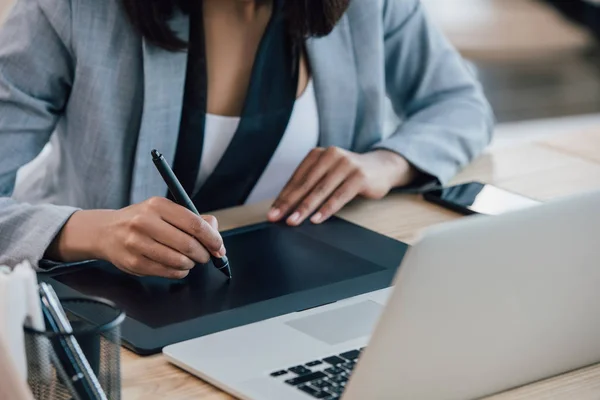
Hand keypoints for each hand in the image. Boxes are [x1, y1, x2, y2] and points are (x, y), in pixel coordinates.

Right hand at [47, 197, 224, 278]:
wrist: (105, 232)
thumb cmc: (140, 221)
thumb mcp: (163, 210)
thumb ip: (191, 218)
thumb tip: (215, 230)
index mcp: (157, 205)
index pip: (194, 223)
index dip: (211, 238)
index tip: (219, 246)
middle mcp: (145, 222)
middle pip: (188, 244)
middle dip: (203, 254)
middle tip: (206, 256)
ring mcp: (137, 243)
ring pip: (178, 260)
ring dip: (191, 264)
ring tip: (189, 260)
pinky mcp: (134, 263)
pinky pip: (167, 272)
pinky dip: (179, 272)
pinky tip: (178, 266)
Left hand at [268, 147, 416, 225]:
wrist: (381, 168)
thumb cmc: (349, 174)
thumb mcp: (327, 174)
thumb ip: (310, 185)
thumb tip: (285, 207)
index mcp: (318, 154)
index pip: (296, 178)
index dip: (283, 197)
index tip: (272, 212)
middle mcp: (330, 155)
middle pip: (306, 184)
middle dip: (289, 203)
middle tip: (277, 218)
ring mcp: (346, 164)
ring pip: (321, 190)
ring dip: (305, 208)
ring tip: (293, 221)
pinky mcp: (359, 176)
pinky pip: (339, 196)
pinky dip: (327, 209)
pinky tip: (317, 219)